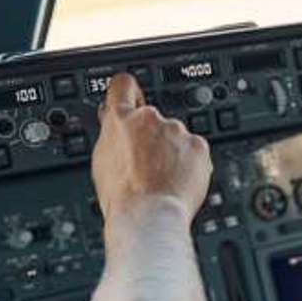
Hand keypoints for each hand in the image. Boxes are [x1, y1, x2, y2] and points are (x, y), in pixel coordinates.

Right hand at [92, 73, 211, 227]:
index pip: (123, 86)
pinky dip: (191, 163)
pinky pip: (195, 150)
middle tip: (148, 162)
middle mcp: (150, 119)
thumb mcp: (102, 161)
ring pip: (176, 137)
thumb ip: (111, 135)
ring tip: (163, 177)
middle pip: (154, 119)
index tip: (132, 94)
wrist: (149, 215)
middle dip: (154, 136)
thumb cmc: (123, 196)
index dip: (128, 90)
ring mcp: (177, 131)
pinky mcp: (199, 145)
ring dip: (173, 151)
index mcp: (120, 120)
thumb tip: (114, 126)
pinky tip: (179, 180)